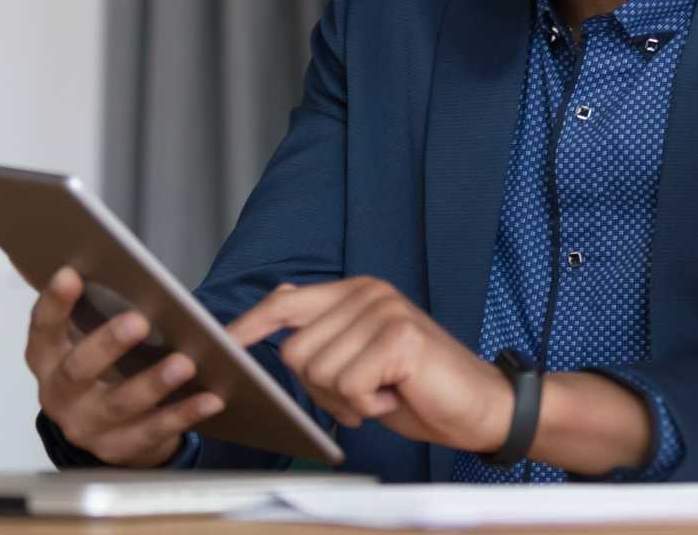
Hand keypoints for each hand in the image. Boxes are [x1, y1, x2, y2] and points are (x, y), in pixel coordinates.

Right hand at [26, 267, 224, 466]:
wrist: (110, 429)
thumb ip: (88, 300)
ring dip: (153, 383)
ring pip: (119, 404)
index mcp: (47, 358)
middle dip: (107, 344)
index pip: (42, 329)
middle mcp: (59, 395)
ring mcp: (87, 426)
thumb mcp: (89, 334)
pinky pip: (154, 431)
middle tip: (139, 319)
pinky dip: (185, 413)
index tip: (70, 272)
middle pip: (77, 371)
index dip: (54, 302)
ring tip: (185, 362)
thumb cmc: (104, 366)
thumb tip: (83, 248)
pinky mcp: (120, 450)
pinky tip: (211, 396)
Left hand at [226, 278, 511, 453]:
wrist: (477, 405)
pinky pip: (348, 385)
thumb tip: (278, 297)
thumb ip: (325, 329)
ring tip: (383, 391)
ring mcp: (385, 311)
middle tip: (364, 391)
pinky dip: (367, 406)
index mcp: (357, 292)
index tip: (220, 343)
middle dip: (321, 389)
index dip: (249, 325)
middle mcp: (369, 292)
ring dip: (346, 400)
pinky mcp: (399, 338)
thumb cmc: (418, 386)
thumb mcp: (361, 356)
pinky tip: (395, 395)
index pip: (286, 303)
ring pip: (318, 373)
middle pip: (295, 352)